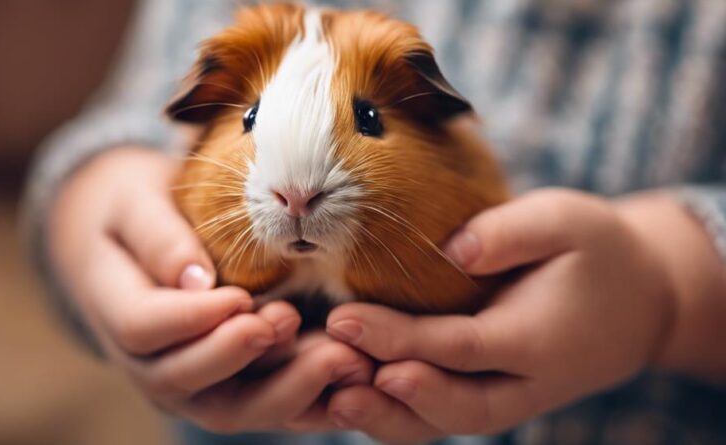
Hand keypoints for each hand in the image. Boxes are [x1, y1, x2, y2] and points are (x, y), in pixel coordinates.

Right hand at [50, 147, 373, 430]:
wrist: (135, 237)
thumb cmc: (136, 210)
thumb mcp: (135, 204)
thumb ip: (159, 237)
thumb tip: (195, 278)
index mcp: (114, 309)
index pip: (143, 328)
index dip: (190, 319)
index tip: (239, 297)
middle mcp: (148, 361)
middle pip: (186, 381)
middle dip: (240, 357)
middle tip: (289, 321)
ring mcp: (188, 381)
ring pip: (231, 407)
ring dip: (286, 389)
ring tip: (337, 357)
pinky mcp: (228, 384)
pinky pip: (266, 406)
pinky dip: (309, 400)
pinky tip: (352, 379)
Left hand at [321, 189, 684, 442]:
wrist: (638, 302)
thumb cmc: (597, 251)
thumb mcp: (565, 220)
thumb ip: (512, 232)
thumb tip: (452, 249)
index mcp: (540, 338)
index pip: (462, 347)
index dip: (401, 339)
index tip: (345, 319)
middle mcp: (527, 382)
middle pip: (455, 405)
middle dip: (389, 393)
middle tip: (332, 370)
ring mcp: (513, 397)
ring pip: (448, 424)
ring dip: (390, 420)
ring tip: (333, 401)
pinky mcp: (496, 394)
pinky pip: (448, 416)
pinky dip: (403, 416)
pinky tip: (358, 401)